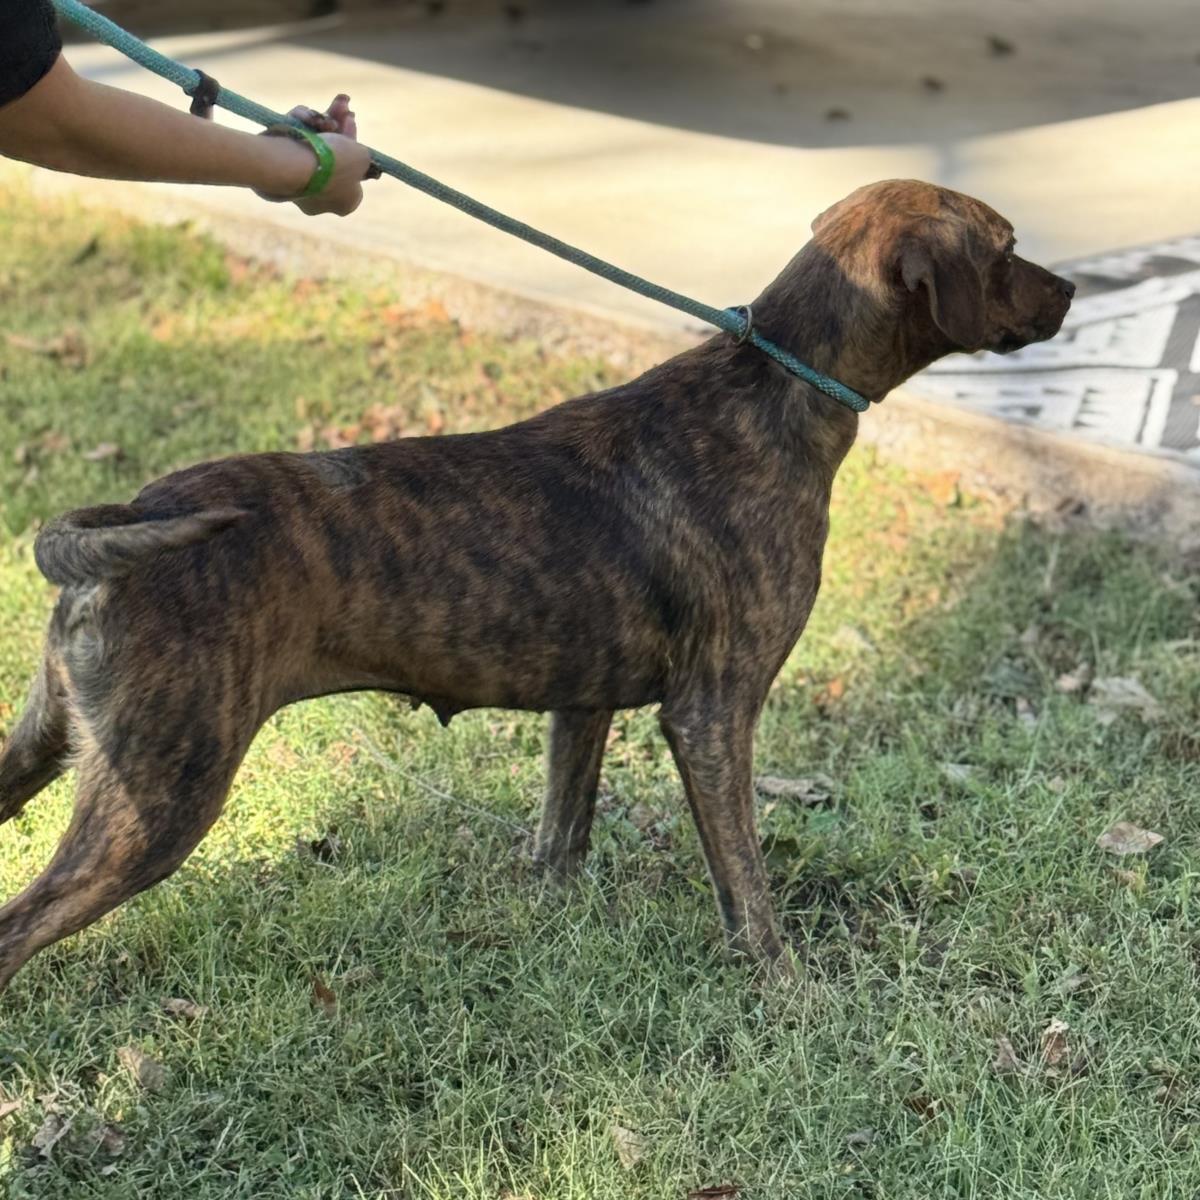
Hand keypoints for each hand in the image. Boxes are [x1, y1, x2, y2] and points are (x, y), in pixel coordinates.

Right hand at [277, 94, 374, 216]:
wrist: (293, 165)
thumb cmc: (334, 165)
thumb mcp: (362, 157)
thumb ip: (363, 154)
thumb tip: (356, 153)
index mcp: (344, 202)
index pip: (354, 171)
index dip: (354, 145)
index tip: (351, 122)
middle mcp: (322, 198)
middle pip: (333, 155)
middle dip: (337, 127)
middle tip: (342, 107)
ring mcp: (298, 183)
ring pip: (313, 144)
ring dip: (320, 121)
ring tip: (323, 111)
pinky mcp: (277, 166)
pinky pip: (293, 140)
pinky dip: (300, 123)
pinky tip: (306, 116)